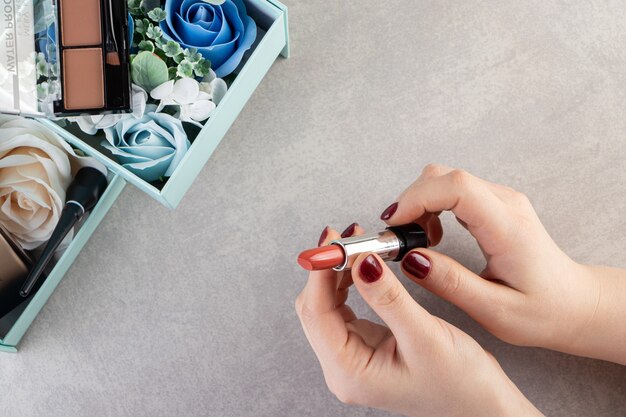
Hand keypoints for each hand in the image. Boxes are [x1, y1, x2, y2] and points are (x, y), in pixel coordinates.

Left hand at [295, 226, 542, 416]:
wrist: (482, 405)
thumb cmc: (461, 383)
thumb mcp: (425, 336)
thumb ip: (388, 297)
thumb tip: (360, 261)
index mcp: (349, 372)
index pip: (317, 313)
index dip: (320, 272)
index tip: (332, 241)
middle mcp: (342, 367)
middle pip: (315, 307)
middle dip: (328, 268)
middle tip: (347, 235)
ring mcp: (351, 356)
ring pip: (327, 304)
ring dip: (338, 272)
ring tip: (357, 243)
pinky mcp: (363, 346)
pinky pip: (344, 307)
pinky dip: (350, 282)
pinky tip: (362, 263)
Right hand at [383, 164, 625, 364]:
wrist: (574, 304)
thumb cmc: (542, 311)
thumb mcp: (495, 311)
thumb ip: (450, 283)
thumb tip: (410, 259)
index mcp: (508, 228)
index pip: (456, 188)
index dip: (417, 198)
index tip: (393, 224)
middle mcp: (506, 204)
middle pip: (444, 176)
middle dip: (411, 201)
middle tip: (398, 238)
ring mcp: (501, 199)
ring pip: (445, 179)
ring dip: (420, 204)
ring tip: (417, 241)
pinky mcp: (494, 204)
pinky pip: (453, 190)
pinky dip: (432, 206)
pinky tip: (433, 236)